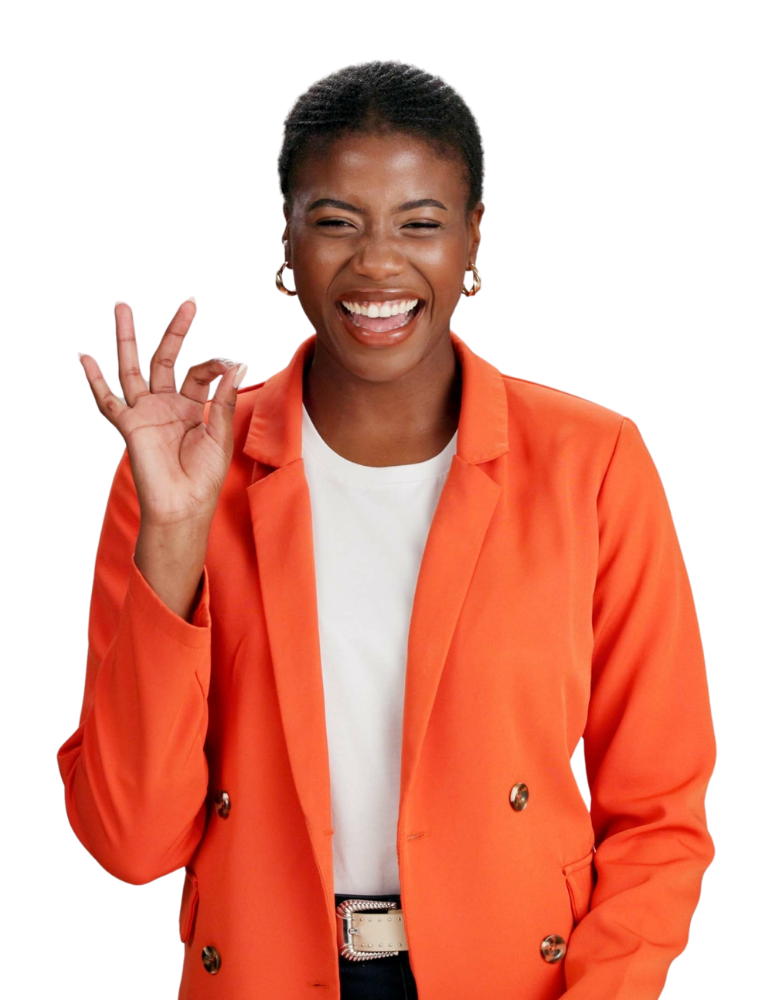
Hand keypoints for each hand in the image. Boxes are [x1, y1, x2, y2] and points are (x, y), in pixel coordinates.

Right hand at [78, 295, 247, 526]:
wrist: (183, 506)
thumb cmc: (204, 476)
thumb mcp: (221, 434)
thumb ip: (224, 399)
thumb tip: (237, 362)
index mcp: (193, 406)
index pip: (200, 372)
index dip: (214, 364)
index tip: (229, 362)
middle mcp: (167, 404)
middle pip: (165, 358)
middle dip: (174, 330)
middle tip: (187, 301)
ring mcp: (146, 411)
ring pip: (132, 367)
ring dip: (127, 337)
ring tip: (122, 305)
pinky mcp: (129, 424)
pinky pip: (107, 399)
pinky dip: (94, 379)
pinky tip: (84, 356)